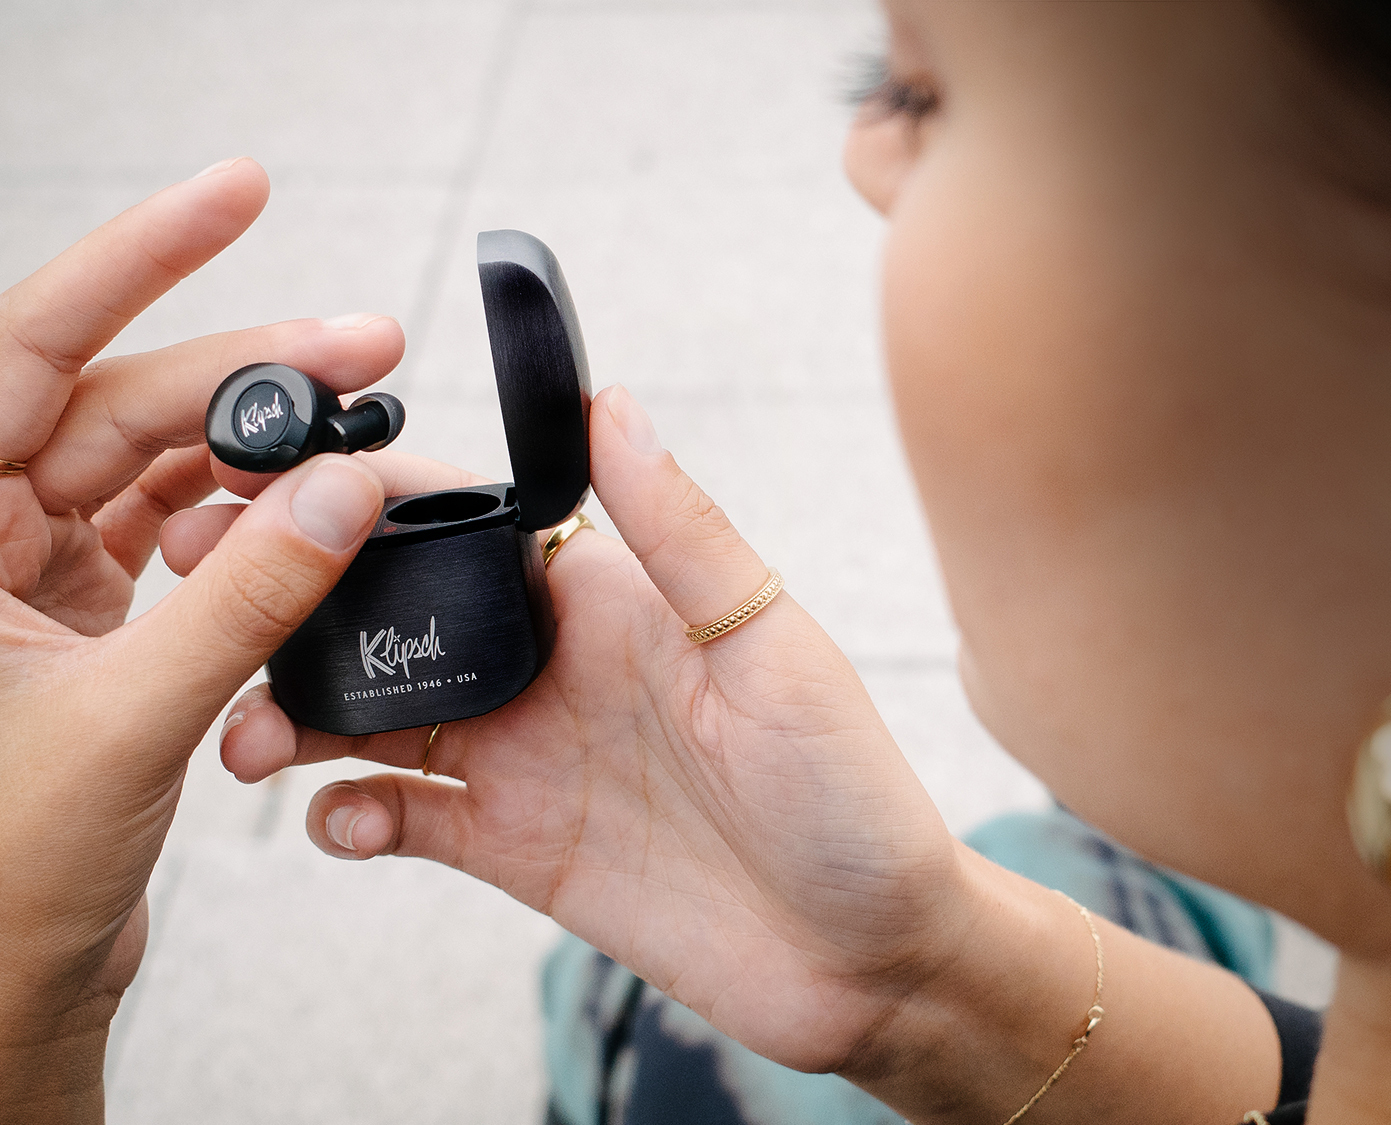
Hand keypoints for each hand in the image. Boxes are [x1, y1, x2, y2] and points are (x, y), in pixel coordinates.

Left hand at [0, 159, 403, 1119]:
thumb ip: (248, 596)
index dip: (133, 260)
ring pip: (159, 466)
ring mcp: (34, 580)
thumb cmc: (0, 877)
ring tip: (364, 428)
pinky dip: (254, 526)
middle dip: (250, 371)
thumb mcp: (131, 720)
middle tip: (368, 348)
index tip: (236, 197)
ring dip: (264, 448)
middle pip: (120, 403)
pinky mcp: (90, 625)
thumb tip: (347, 494)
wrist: (5, 994)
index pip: (27, 351)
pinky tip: (314, 520)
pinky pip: (182, 537)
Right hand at [218, 385, 972, 1073]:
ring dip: (296, 718)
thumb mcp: (772, 650)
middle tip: (207, 604)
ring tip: (251, 738)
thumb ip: (680, 534)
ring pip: (374, 718)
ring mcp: (527, 760)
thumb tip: (611, 401)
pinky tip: (345, 825)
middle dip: (297, 608)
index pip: (467, 523)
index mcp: (610, 599)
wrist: (870, 957)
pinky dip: (349, 818)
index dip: (369, 500)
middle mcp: (554, 669)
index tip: (277, 486)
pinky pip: (401, 818)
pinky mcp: (515, 850)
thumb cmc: (853, 793)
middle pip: (395, 619)